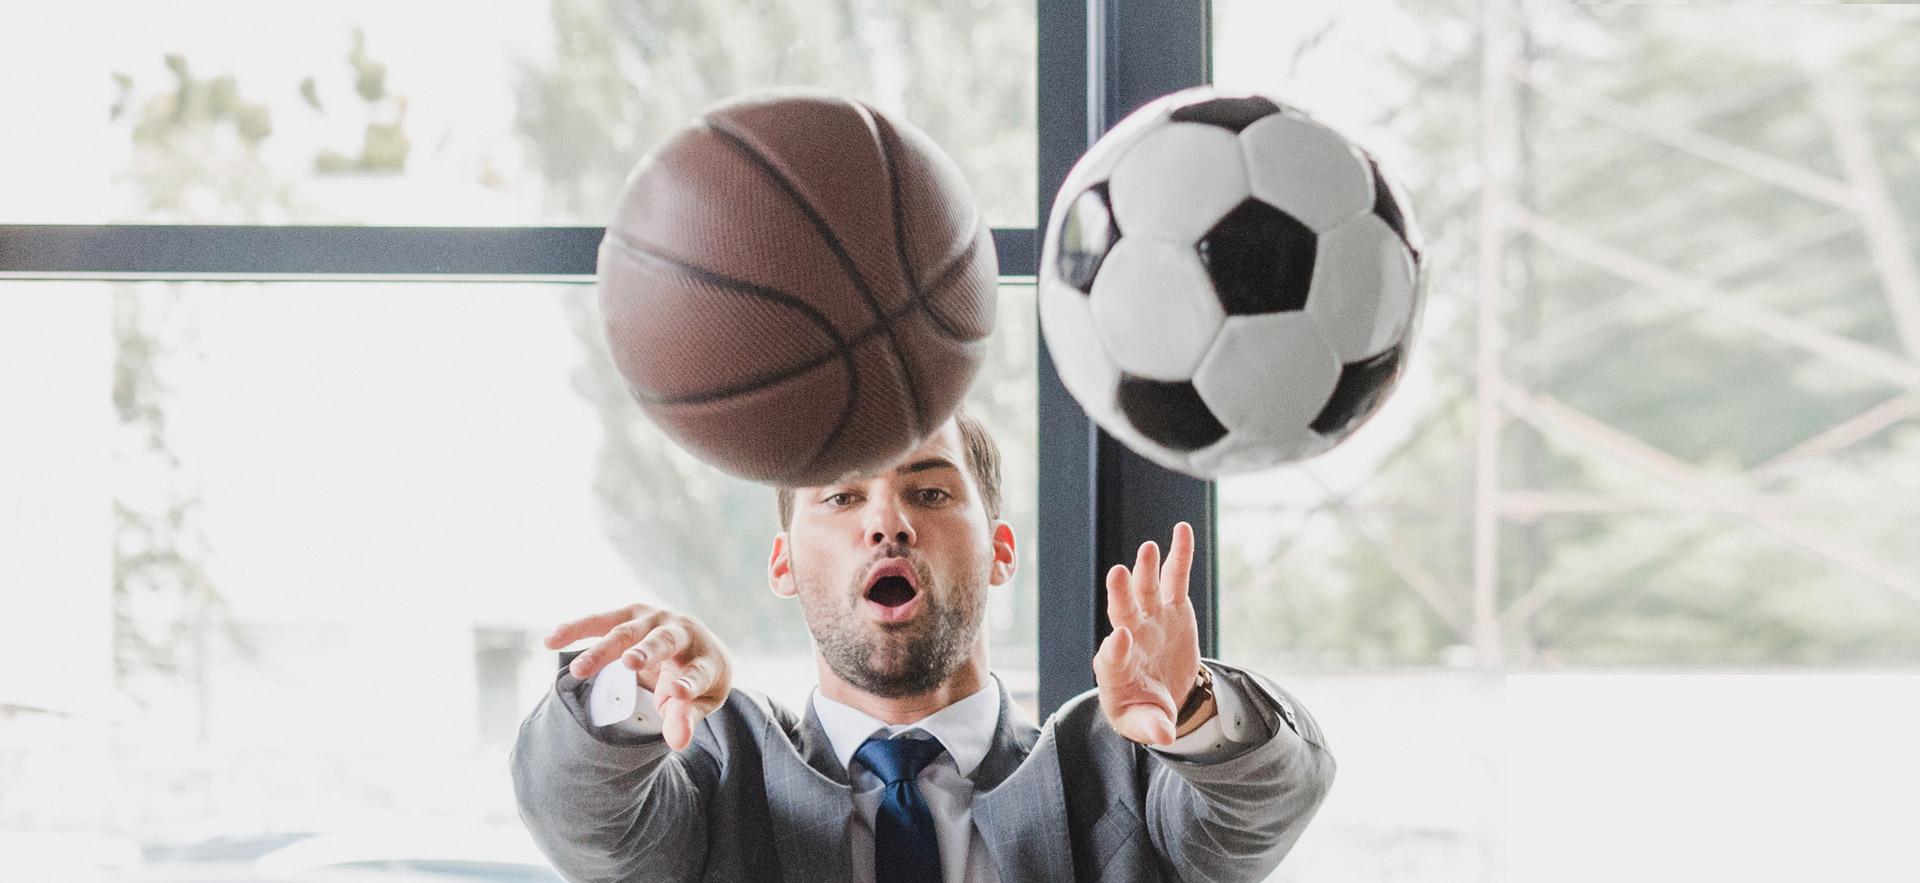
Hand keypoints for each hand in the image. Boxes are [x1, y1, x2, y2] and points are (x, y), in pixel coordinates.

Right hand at [544, 603, 732, 750]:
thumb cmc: (696, 680)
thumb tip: (678, 742)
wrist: (696, 645)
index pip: (698, 673)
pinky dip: (575, 630)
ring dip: (602, 650)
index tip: (677, 693)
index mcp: (705, 656)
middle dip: (646, 652)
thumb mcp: (700, 702)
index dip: (688, 684)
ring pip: (626, 632)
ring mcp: (654, 619)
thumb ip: (686, 718)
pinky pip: (599, 621)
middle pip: (663, 642)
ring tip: (579, 670)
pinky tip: (551, 641)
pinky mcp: (629, 615)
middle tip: (630, 663)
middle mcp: (681, 631)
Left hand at [1093, 521, 1202, 746]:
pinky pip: (1175, 578)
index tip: (1120, 638)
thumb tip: (1165, 736)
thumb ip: (1152, 727)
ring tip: (1148, 548)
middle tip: (1117, 574)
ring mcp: (1150, 618)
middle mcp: (1129, 637)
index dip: (1115, 649)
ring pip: (1145, 589)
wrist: (1162, 695)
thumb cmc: (1144, 711)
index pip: (1112, 657)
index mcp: (1116, 669)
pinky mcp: (1173, 608)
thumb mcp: (1145, 724)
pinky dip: (1179, 555)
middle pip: (1121, 612)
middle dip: (1119, 594)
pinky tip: (1182, 530)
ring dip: (1146, 569)